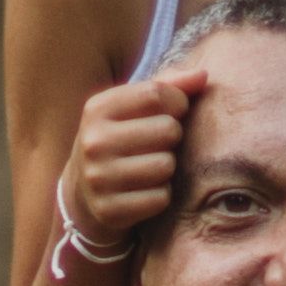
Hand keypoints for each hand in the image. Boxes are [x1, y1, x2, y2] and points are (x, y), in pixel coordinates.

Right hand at [56, 75, 192, 259]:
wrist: (82, 193)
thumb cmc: (121, 139)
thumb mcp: (132, 108)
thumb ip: (167, 86)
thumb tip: (203, 75)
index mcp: (97, 109)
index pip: (156, 94)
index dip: (177, 103)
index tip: (173, 113)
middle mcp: (93, 142)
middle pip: (167, 130)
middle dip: (173, 137)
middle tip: (159, 145)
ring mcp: (98, 178)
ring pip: (166, 166)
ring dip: (168, 168)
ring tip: (151, 167)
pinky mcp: (109, 210)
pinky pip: (161, 198)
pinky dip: (161, 195)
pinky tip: (145, 190)